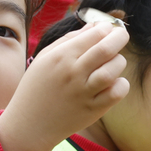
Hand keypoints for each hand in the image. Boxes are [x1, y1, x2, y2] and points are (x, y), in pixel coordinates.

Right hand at [0, 20, 128, 150]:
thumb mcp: (45, 58)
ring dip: (119, 61)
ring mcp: (84, 92)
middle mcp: (73, 73)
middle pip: (107, 48)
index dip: (107, 28)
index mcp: (61, 56)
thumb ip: (70, 39)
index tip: (108, 29)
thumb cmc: (36, 87)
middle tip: (121, 36)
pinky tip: (113, 82)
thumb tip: (95, 26)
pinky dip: (121, 84)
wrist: (29, 124)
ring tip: (113, 62)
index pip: (95, 34)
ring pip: (114, 69)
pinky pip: (117, 93)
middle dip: (120, 37)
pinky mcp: (93, 110)